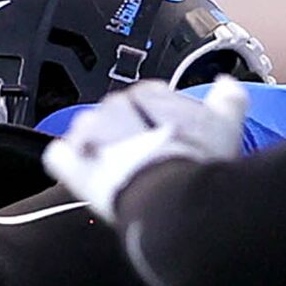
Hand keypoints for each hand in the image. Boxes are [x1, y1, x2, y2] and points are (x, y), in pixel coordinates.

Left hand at [43, 79, 250, 221]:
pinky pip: (59, 155)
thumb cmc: (200, 164)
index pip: (146, 94)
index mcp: (151, 93)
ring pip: (85, 130)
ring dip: (96, 146)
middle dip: (123, 132)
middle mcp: (116, 106)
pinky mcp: (72, 164)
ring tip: (114, 170)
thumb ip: (227, 99)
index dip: (154, 116)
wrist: (172, 199)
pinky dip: (69, 163)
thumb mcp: (226, 125)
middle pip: (113, 113)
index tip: (161, 132)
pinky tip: (83, 175)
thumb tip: (225, 86)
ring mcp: (90, 134)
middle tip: (140, 156)